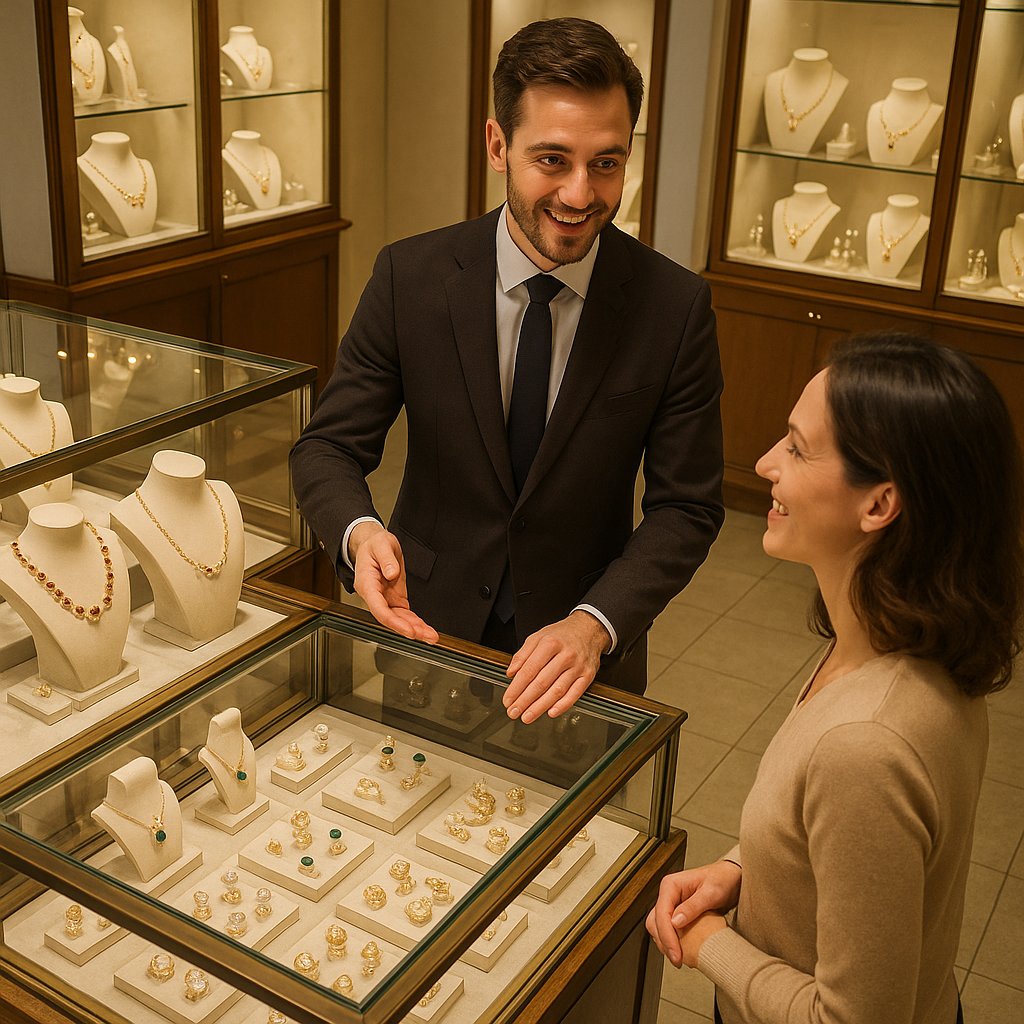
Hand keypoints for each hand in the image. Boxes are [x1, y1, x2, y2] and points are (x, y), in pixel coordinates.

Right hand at [350, 523, 437, 643]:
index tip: (408, 630)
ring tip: (431, 637)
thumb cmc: (374, 545)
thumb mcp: (381, 544)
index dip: (393, 622)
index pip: (379, 608)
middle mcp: (375, 596)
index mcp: (367, 584)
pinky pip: (405, 614)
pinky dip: (415, 623)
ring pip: (399, 619)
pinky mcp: (395, 599)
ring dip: (415, 629)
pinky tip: (425, 630)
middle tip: (427, 636)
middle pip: (390, 619)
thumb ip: (386, 559)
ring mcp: (385, 599)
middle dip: (408, 629)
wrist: (374, 545)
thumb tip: (391, 573)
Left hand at [502, 611, 608, 722]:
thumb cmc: (562, 635)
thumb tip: (511, 673)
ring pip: (557, 691)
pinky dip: (563, 705)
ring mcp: (578, 666)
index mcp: (550, 644)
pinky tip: (551, 712)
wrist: (589, 629)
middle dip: (525, 700)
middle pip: (542, 683)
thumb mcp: (538, 636)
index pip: (529, 670)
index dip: (516, 688)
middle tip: (514, 711)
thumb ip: (522, 655)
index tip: (508, 699)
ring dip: (540, 707)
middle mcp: (565, 655)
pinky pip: (575, 694)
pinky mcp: (588, 675)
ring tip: (527, 716)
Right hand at [645, 860, 741, 966]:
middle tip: (678, 960)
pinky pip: (669, 930)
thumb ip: (693, 906)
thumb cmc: (723, 880)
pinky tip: (685, 951)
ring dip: (667, 944)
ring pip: (659, 928)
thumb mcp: (711, 892)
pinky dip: (674, 942)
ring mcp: (672, 905)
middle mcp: (668, 895)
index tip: (676, 953)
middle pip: (655, 922)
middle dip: (664, 943)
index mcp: (671, 885)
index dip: (666, 936)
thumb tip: (675, 922)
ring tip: (681, 958)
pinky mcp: (678, 914)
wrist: (732, 879)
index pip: (661, 913)